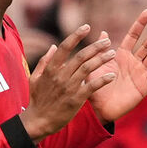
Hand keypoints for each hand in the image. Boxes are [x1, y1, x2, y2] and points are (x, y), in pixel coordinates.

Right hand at [21, 25, 116, 139]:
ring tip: (112, 53)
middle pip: (81, 56)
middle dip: (96, 46)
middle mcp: (60, 76)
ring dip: (102, 59)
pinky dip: (103, 80)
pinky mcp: (76, 99)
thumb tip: (53, 46)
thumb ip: (44, 61)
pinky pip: (92, 86)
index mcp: (50, 69)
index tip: (86, 27)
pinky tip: (112, 75)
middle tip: (107, 41)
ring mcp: (69, 87)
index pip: (64, 47)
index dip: (76, 35)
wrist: (38, 121)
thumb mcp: (34, 78)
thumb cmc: (37, 100)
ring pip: (88, 68)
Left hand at [87, 10, 146, 122]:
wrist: (98, 108)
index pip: (133, 36)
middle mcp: (133, 62)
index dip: (140, 24)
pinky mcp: (144, 86)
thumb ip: (100, 50)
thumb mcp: (96, 66)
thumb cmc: (95, 86)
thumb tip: (103, 32)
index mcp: (121, 55)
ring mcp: (140, 73)